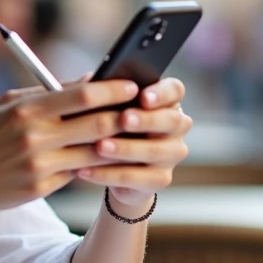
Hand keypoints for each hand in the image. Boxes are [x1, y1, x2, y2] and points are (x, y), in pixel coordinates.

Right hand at [0, 79, 145, 215]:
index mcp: (27, 108)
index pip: (81, 96)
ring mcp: (39, 165)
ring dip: (119, 144)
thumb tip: (91, 80)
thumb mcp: (10, 103)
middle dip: (126, 117)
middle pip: (96, 124)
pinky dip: (96, 166)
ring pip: (94, 153)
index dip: (112, 90)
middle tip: (145, 111)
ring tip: (137, 135)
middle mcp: (35, 136)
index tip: (132, 86)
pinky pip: (78, 174)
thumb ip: (50, 91)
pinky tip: (111, 159)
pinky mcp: (41, 187)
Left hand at [74, 78, 191, 208]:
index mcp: (167, 101)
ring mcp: (172, 154)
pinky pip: (136, 178)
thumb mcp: (108, 107)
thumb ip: (105, 93)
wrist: (113, 165)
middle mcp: (176, 126)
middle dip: (146, 119)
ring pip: (153, 151)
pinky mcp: (160, 179)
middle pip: (170, 120)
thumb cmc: (111, 124)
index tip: (143, 96)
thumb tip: (88, 83)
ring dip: (125, 148)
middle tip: (124, 119)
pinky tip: (86, 170)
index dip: (161, 93)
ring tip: (100, 146)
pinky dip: (108, 174)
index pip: (175, 90)